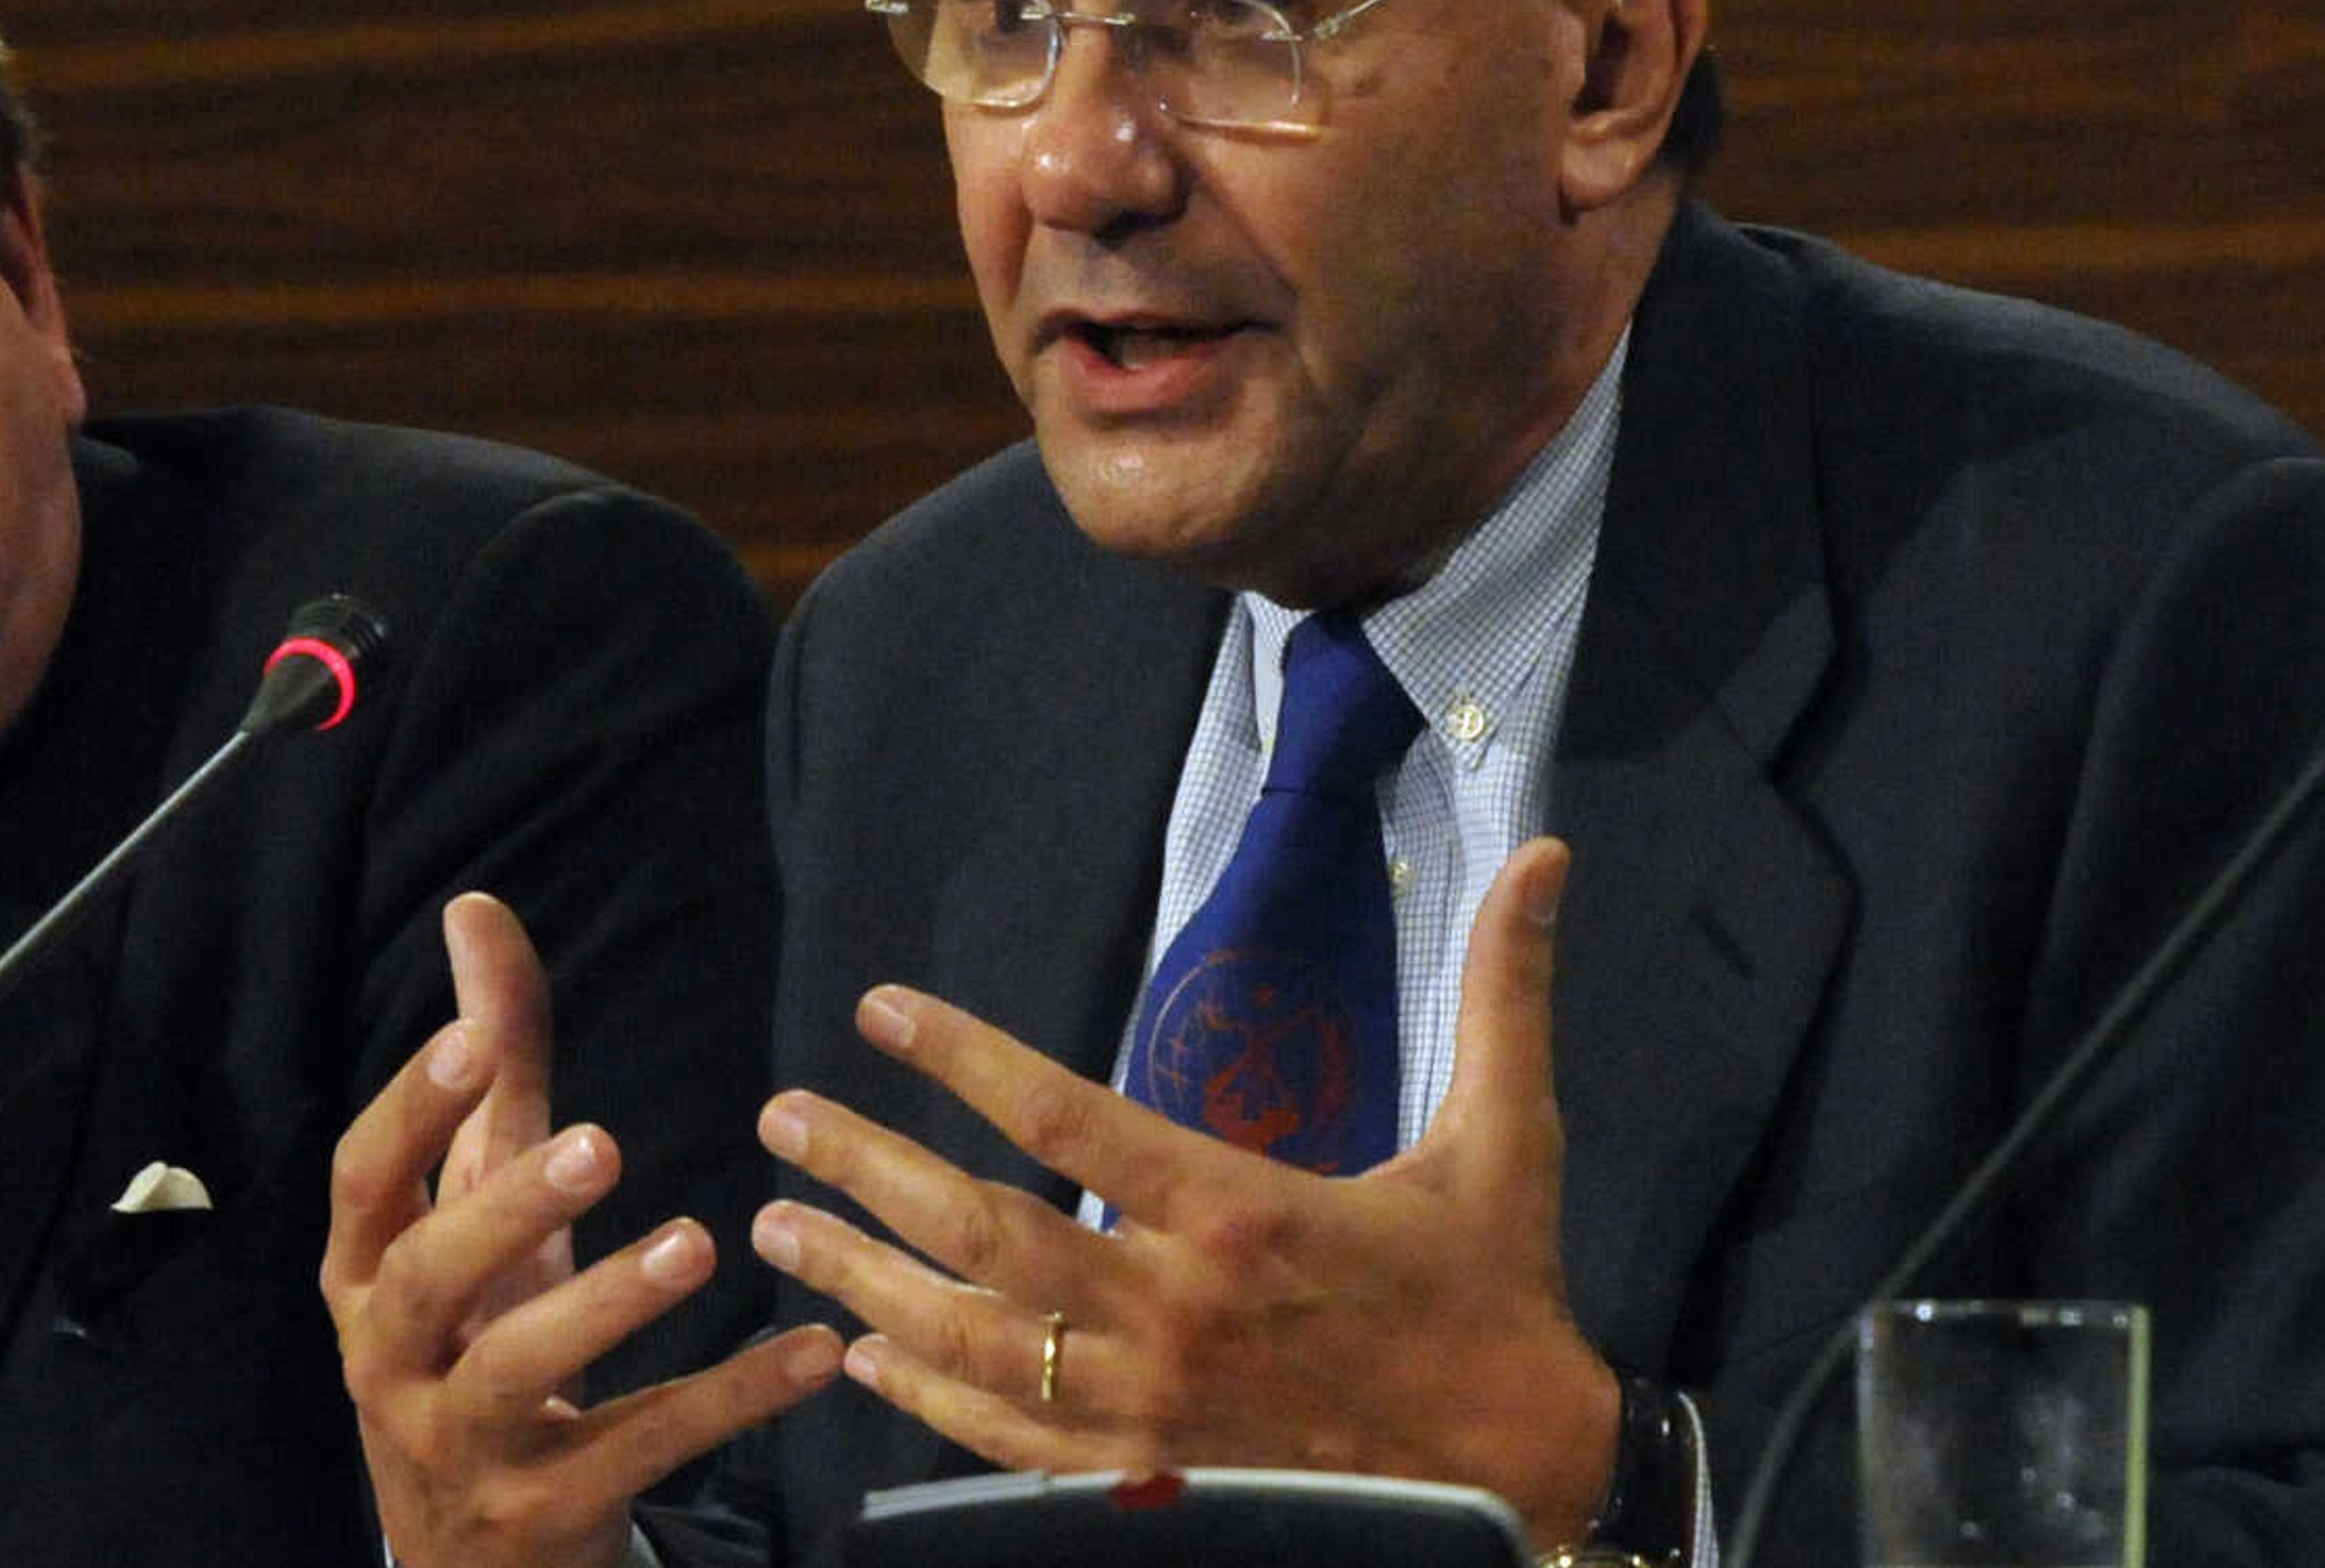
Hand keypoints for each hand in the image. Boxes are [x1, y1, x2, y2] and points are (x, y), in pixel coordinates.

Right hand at [325, 893, 842, 1567]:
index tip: (470, 1040)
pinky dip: (729, 1399)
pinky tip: (814, 1349)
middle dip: (503, 1210)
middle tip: (601, 1142)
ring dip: (606, 1303)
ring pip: (518, 1373)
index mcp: (368, 1274)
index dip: (410, 1113)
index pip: (361, 1184)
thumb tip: (477, 911)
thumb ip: (489, 1071)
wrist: (473, 1556)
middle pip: (424, 1281)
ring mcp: (463, 1444)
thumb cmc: (475, 1336)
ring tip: (699, 1240)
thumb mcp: (477, 1208)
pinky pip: (641, 1449)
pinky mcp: (549, 1508)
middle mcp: (394, 1359)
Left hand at [754, 838, 1620, 1548]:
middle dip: (868, 1170)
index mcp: (1245, 1214)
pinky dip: (923, 1393)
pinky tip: (865, 1355)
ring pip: (971, 1337)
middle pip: (984, 1232)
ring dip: (862, 1279)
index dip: (964, 1058)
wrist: (1517, 1464)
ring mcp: (1150, 1402)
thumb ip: (1505, 990)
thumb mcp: (1510, 1135)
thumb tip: (1546, 855)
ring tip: (778, 1229)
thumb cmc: (1497, 1288)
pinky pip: (1005, 1433)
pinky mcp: (1145, 1468)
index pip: (1066, 1122)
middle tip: (783, 1118)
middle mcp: (1176, 1309)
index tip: (883, 1011)